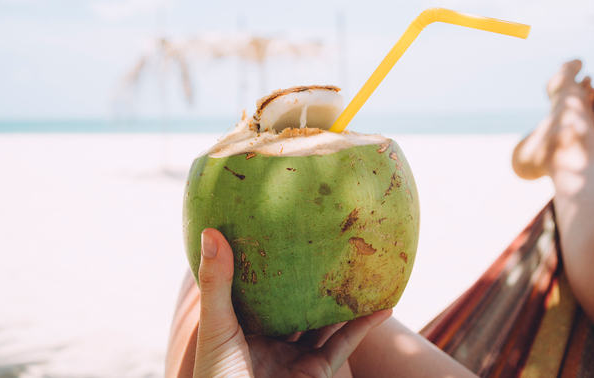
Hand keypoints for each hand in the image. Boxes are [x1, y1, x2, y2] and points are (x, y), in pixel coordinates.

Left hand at [193, 228, 392, 377]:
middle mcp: (271, 340)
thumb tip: (211, 231)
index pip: (263, 289)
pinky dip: (364, 327)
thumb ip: (217, 282)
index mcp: (244, 326)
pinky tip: (383, 307)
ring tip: (366, 271)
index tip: (293, 235)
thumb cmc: (216, 375)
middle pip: (298, 304)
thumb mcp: (216, 325)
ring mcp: (294, 357)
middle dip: (316, 281)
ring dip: (346, 301)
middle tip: (335, 247)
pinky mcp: (316, 373)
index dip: (277, 265)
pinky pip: (343, 345)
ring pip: (326, 323)